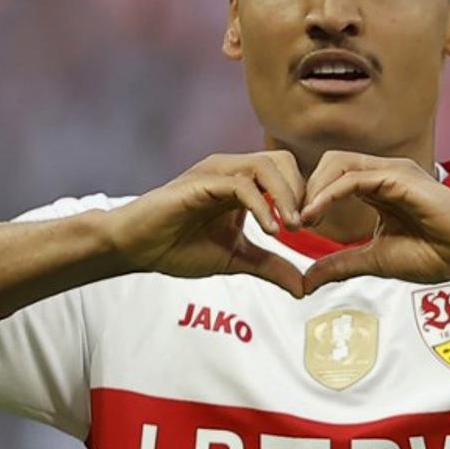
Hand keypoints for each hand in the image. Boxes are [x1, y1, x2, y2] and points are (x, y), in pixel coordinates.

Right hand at [108, 151, 305, 297]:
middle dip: (301, 192)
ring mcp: (216, 172)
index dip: (305, 197)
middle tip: (306, 227)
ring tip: (292, 228)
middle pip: (283, 160)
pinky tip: (271, 230)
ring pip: (265, 166)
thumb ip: (270, 267)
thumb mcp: (236, 259)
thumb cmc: (178, 247)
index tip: (314, 229)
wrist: (136, 248)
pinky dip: (262, 205)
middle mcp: (231, 170)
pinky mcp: (201, 182)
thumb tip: (303, 288)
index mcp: (242, 182)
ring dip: (286, 196)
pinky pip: (241, 184)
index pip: (287, 173)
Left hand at [300, 151, 449, 294]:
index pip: (331, 178)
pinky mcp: (399, 176)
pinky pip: (353, 177)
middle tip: (291, 222)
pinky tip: (314, 216)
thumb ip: (340, 265)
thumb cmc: (436, 255)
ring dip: (312, 189)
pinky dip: (328, 194)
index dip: (308, 198)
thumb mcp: (375, 261)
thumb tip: (306, 282)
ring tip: (301, 220)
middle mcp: (383, 173)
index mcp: (378, 188)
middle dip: (304, 189)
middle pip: (328, 164)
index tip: (291, 227)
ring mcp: (392, 171)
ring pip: (336, 163)